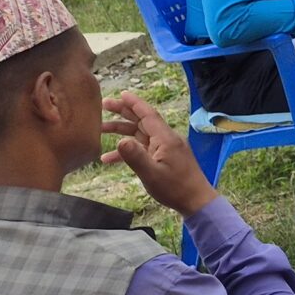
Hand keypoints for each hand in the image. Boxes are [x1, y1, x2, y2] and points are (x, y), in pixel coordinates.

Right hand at [102, 93, 216, 214]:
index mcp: (165, 138)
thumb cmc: (175, 188)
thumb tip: (120, 140)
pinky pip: (142, 149)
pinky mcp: (163, 158)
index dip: (134, 103)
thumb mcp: (151, 174)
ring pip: (140, 134)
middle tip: (103, 105)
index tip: (120, 93)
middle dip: (123, 112)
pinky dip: (127, 151)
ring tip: (99, 130)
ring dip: (121, 132)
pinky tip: (108, 158)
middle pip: (142, 121)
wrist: (195, 200)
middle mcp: (165, 139)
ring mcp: (165, 148)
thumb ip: (135, 157)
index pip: (148, 115)